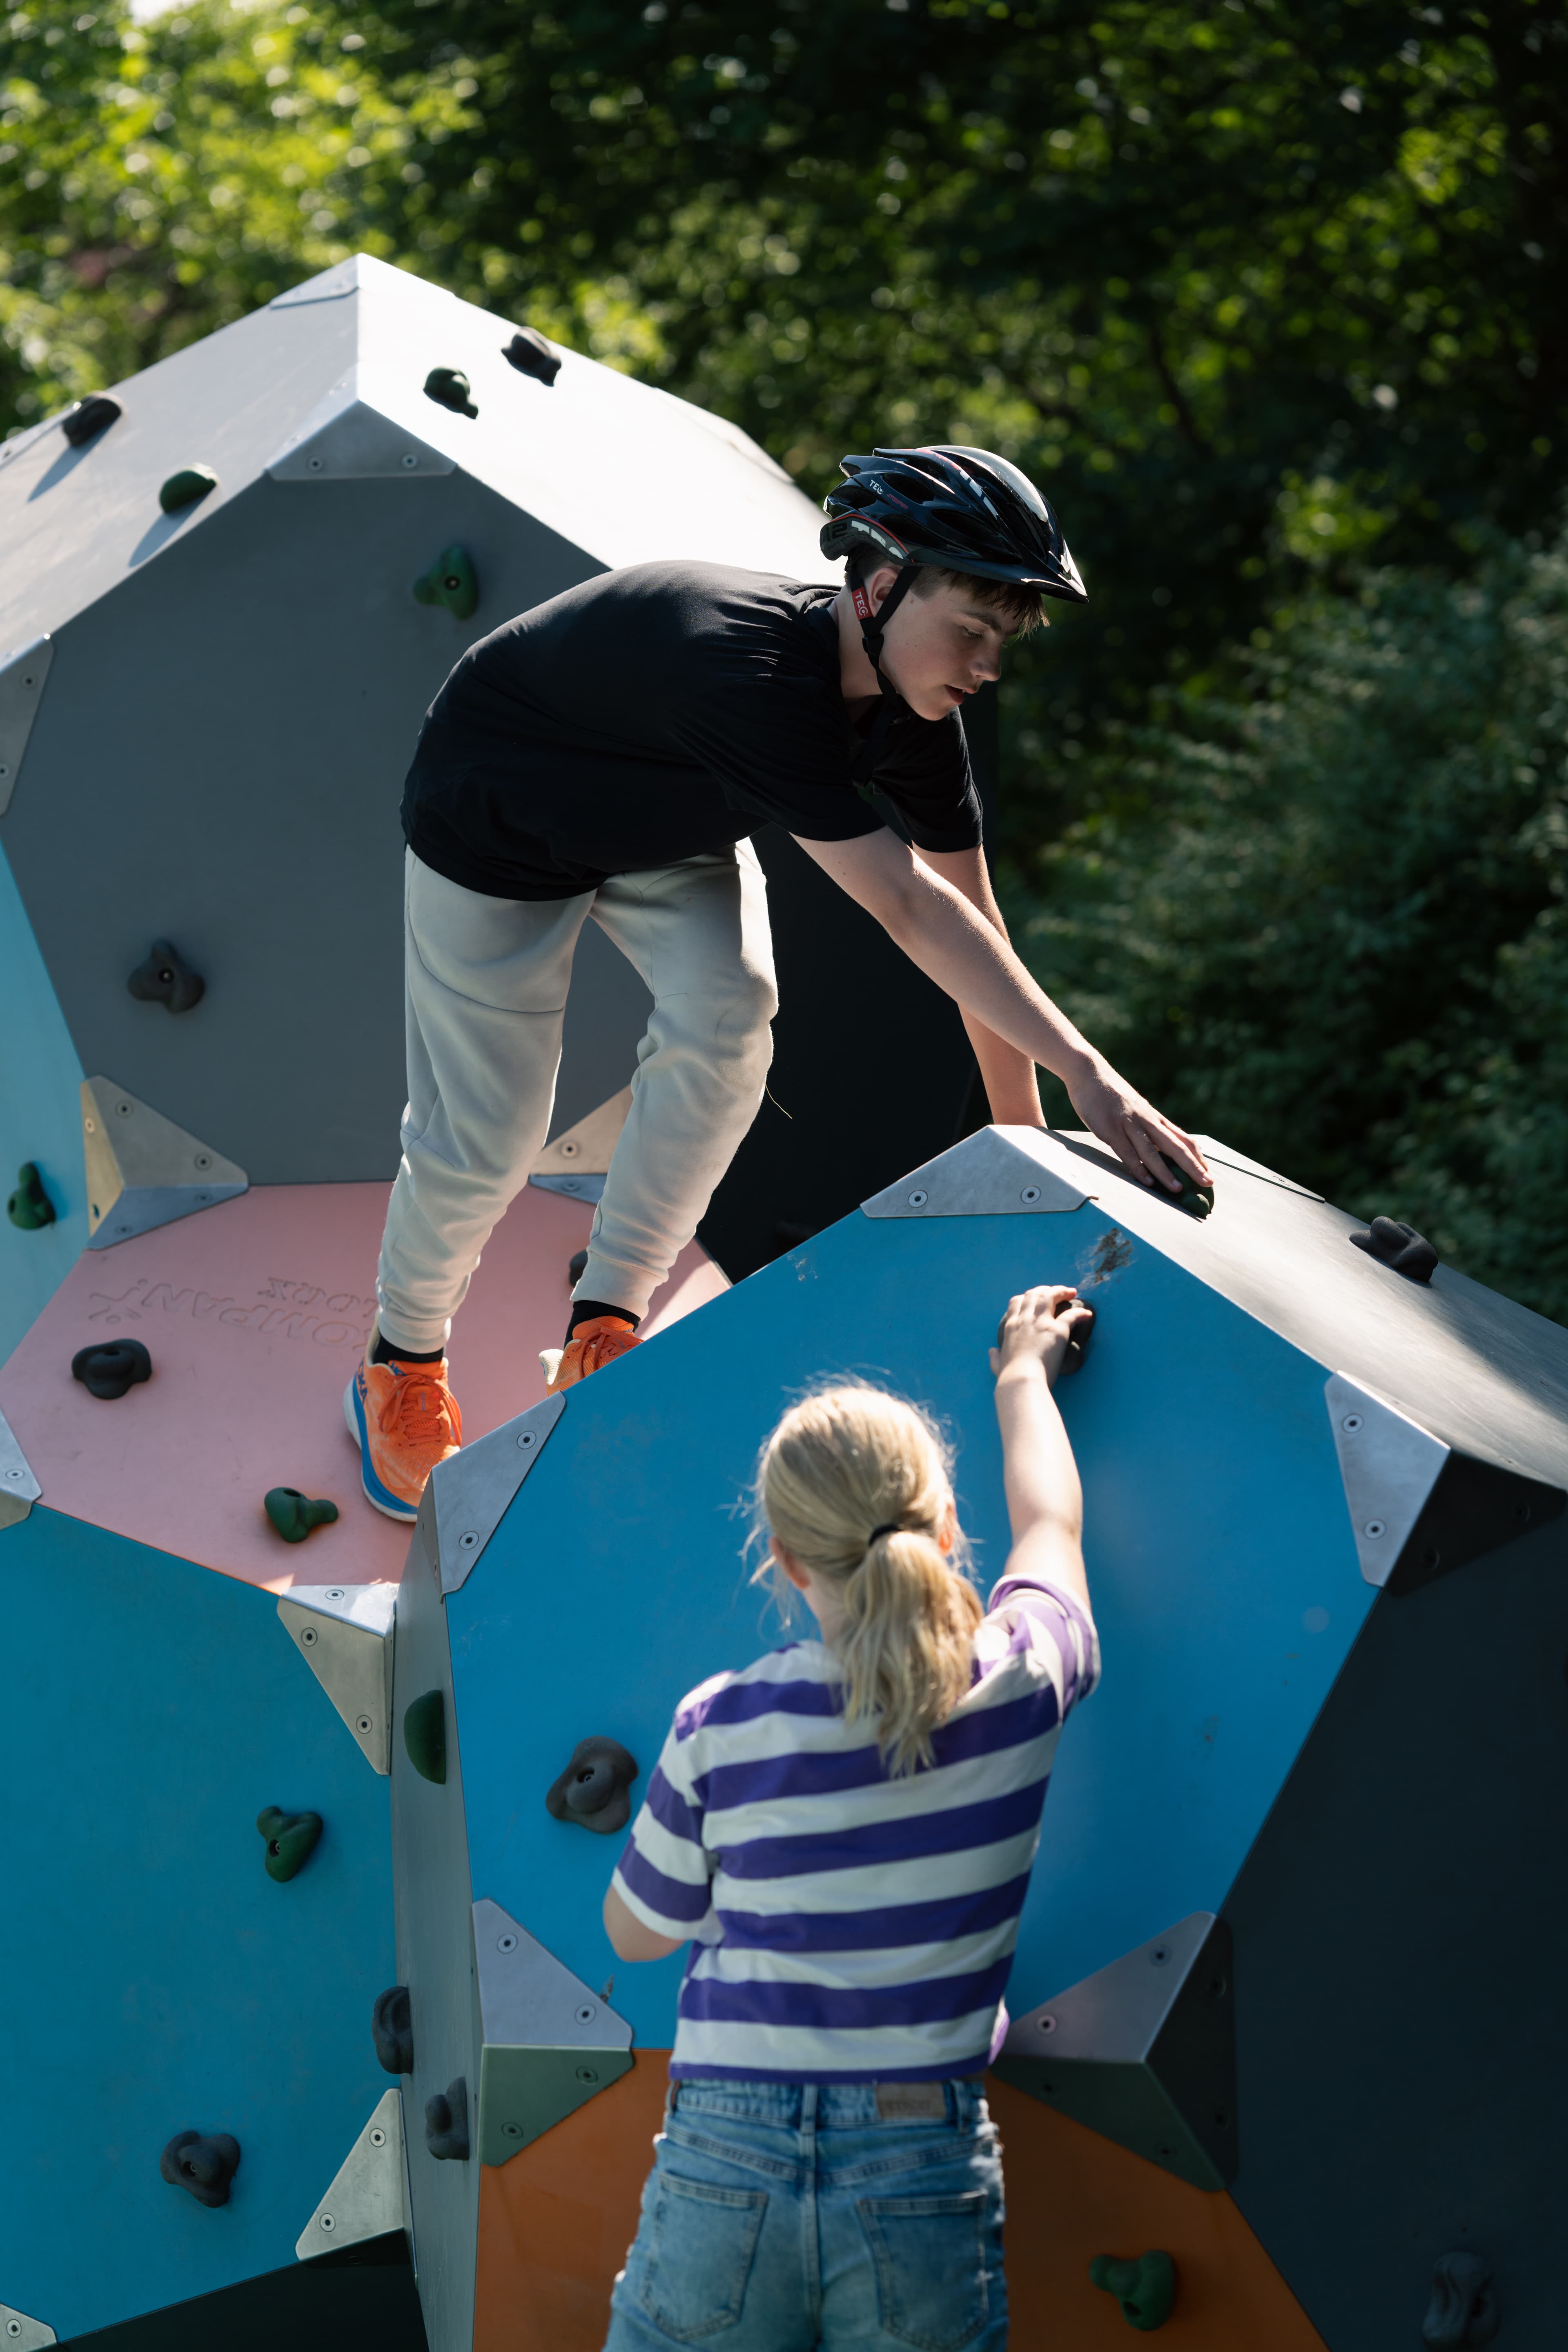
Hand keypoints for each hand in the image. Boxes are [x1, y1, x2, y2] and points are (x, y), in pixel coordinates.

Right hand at [990, 1284, 1094, 1388]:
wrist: (1021, 1381)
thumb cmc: (1010, 1377)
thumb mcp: (997, 1364)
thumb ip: (995, 1357)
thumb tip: (992, 1351)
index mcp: (1011, 1326)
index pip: (1017, 1301)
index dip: (1027, 1297)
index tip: (1036, 1298)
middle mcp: (1025, 1320)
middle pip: (1034, 1294)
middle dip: (1046, 1289)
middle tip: (1057, 1292)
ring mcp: (1041, 1323)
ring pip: (1050, 1296)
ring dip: (1061, 1291)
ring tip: (1072, 1292)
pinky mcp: (1057, 1330)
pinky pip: (1071, 1315)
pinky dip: (1080, 1313)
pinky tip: (1087, 1314)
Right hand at [1065, 1059, 1209, 1192]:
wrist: (1090, 1072)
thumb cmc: (1112, 1093)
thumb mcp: (1137, 1108)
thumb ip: (1149, 1126)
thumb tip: (1162, 1146)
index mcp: (1155, 1118)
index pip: (1183, 1139)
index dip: (1197, 1157)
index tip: (1207, 1173)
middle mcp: (1147, 1121)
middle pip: (1175, 1146)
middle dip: (1193, 1166)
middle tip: (1207, 1183)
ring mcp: (1128, 1124)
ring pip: (1151, 1152)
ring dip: (1166, 1172)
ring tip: (1178, 1189)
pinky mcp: (1110, 1129)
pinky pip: (1127, 1152)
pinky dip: (1138, 1168)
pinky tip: (1147, 1181)